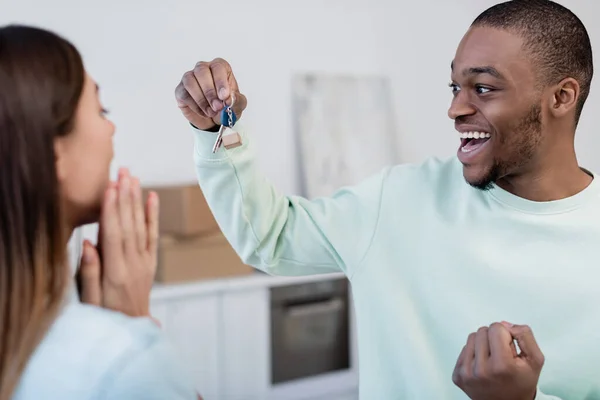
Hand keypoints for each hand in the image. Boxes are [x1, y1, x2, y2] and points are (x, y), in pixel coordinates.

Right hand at [77, 168, 158, 318]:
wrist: (132, 328)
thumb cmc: (105, 315)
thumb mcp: (90, 300)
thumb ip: (89, 272)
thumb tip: (87, 242)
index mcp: (116, 272)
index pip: (114, 235)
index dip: (112, 210)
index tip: (111, 187)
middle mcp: (134, 264)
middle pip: (129, 225)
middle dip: (126, 196)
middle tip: (123, 172)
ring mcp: (145, 262)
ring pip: (141, 226)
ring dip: (137, 200)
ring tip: (133, 178)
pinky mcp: (151, 262)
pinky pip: (153, 235)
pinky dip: (153, 215)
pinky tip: (152, 197)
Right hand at [174, 58, 247, 129]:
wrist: (214, 120)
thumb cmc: (226, 106)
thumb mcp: (238, 104)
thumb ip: (236, 99)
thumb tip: (229, 98)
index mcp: (219, 67)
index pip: (218, 67)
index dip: (221, 81)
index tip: (224, 96)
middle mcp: (203, 68)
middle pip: (201, 71)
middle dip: (210, 91)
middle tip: (217, 107)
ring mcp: (189, 78)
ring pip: (190, 81)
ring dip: (202, 99)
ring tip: (211, 112)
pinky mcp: (180, 90)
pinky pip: (184, 94)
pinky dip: (196, 106)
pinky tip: (204, 113)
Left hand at [452, 322, 544, 399]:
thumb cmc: (521, 382)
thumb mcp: (535, 359)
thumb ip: (524, 335)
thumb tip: (503, 324)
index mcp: (501, 365)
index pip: (496, 328)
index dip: (506, 335)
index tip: (510, 350)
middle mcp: (481, 370)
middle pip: (482, 331)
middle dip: (494, 339)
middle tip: (502, 355)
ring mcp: (466, 374)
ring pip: (472, 338)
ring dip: (483, 345)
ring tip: (492, 359)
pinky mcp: (457, 376)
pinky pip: (463, 350)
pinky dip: (474, 354)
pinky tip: (483, 366)